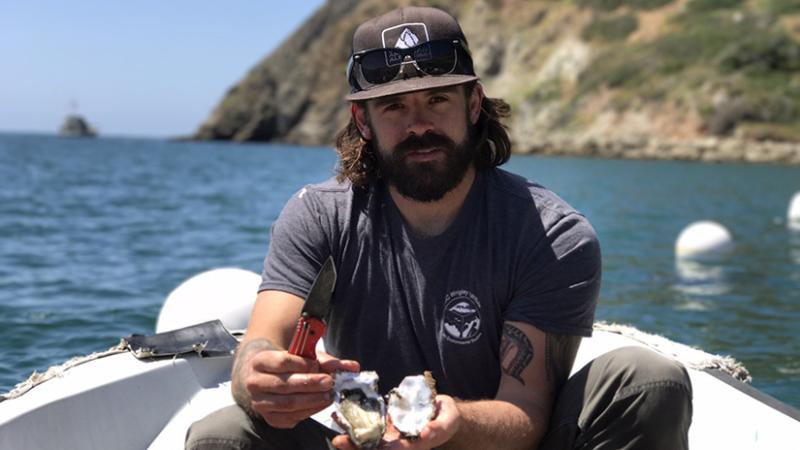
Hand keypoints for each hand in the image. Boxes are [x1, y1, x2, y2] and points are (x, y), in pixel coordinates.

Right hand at [242, 347, 359, 428]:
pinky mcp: (270, 418)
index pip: (282, 362)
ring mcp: (260, 403)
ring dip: (311, 400)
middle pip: (284, 384)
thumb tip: (352, 367)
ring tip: (328, 394)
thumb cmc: (290, 364)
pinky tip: (321, 404)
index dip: (302, 364)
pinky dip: (309, 411)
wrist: (269, 377)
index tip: (318, 366)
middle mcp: (254, 382)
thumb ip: (328, 361)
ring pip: (287, 403)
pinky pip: (291, 417)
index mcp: (260, 361)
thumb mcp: (305, 357)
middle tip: (329, 382)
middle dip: (309, 384)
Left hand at [331, 395, 460, 449]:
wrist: (441, 412)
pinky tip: (341, 416)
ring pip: (368, 439)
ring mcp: (390, 435)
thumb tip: (425, 433)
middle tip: (339, 441)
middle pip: (375, 449)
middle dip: (357, 448)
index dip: (384, 449)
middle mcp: (398, 444)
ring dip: (351, 438)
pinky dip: (355, 422)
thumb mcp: (448, 421)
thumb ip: (438, 428)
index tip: (374, 447)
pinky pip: (368, 423)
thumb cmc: (448, 419)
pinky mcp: (385, 423)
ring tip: (335, 433)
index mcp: (413, 446)